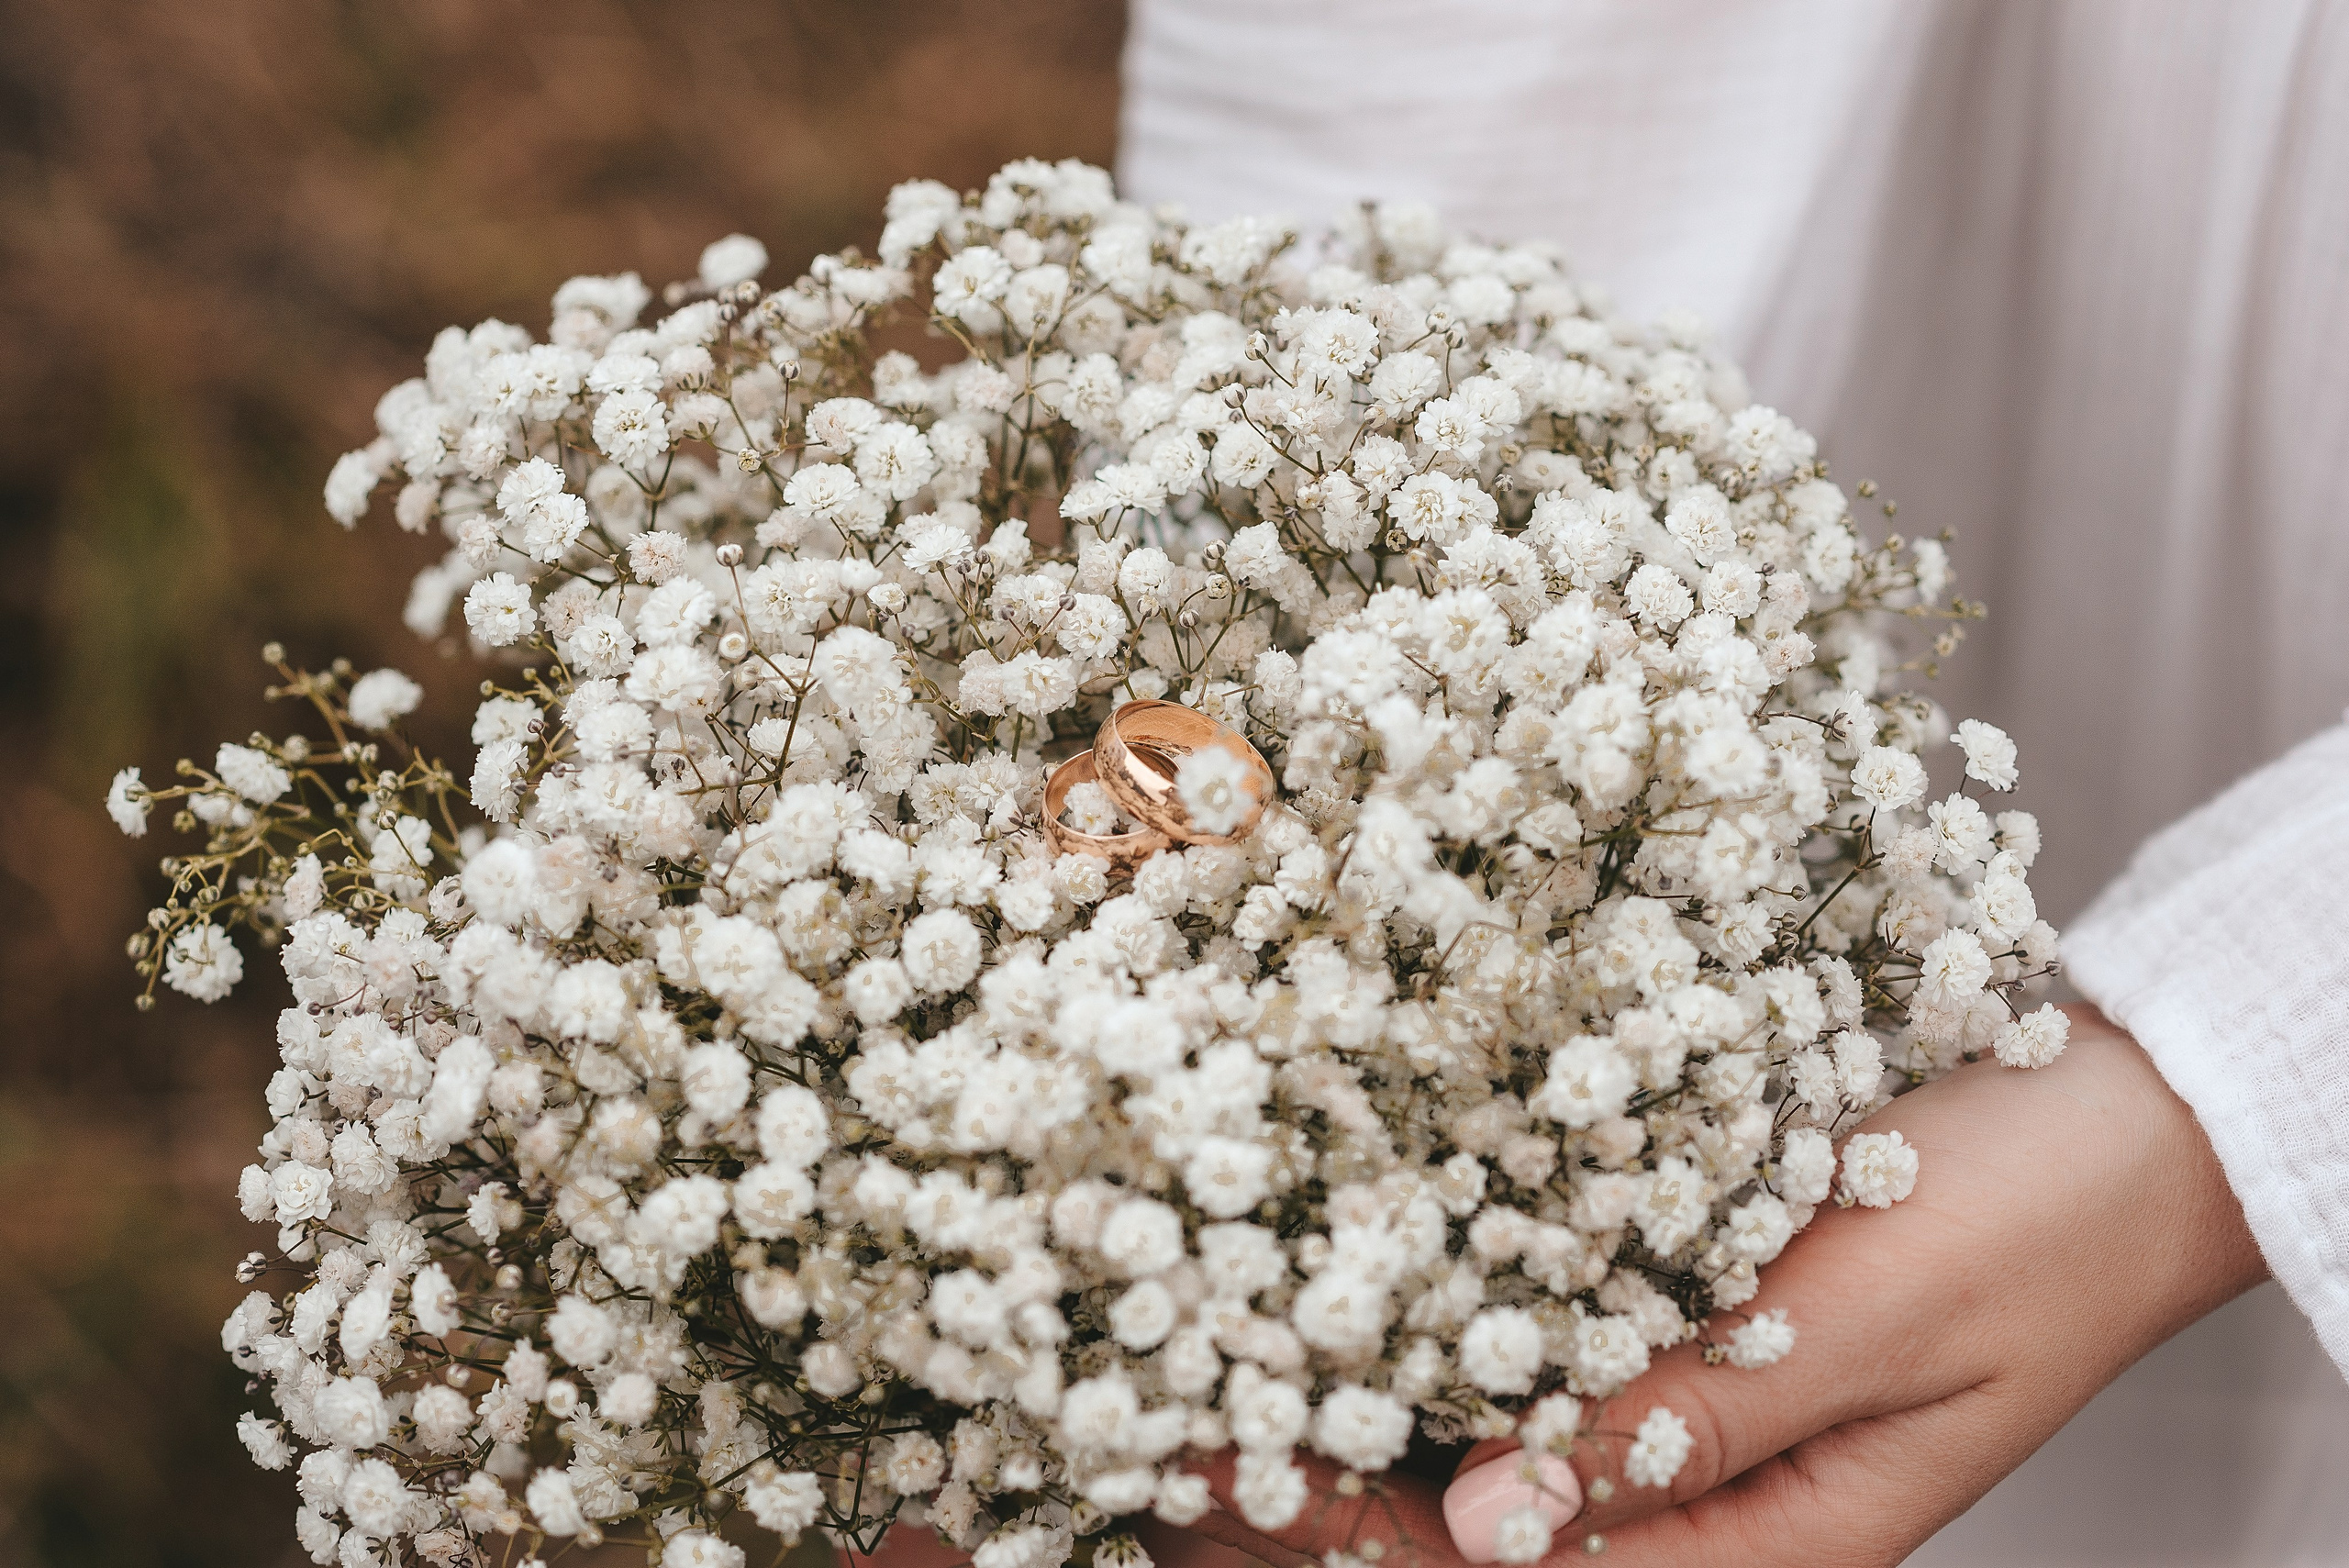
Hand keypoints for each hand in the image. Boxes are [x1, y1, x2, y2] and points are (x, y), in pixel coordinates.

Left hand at [1161, 1005, 2264, 1567]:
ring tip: (1191, 1338)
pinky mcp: (1682, 1311)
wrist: (2139, 1123)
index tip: (1195, 1453)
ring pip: (1476, 1429)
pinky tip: (1330, 1264)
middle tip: (1144, 1400)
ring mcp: (1682, 1403)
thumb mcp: (1873, 1325)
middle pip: (1460, 1520)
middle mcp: (1697, 1493)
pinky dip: (1428, 1311)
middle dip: (1302, 1475)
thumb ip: (1688, 1424)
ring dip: (1343, 1393)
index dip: (1332, 1524)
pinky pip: (1530, 1333)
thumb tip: (1490, 1523)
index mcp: (1756, 1544)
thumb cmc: (2032, 1219)